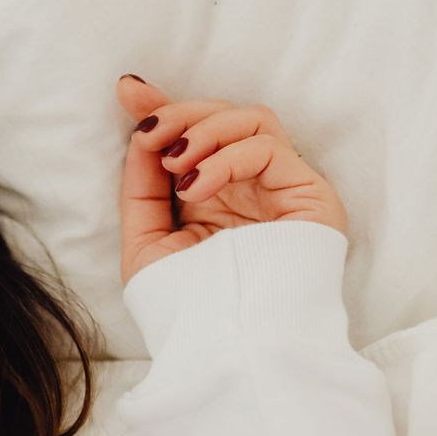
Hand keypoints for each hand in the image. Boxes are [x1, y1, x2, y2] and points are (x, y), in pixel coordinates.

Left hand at [115, 75, 347, 284]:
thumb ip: (141, 186)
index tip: (127, 90)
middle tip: (149, 132)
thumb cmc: (188, 303)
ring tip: (175, 164)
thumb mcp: (146, 240)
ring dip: (202, 130)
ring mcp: (278, 188)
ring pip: (250, 119)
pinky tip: (197, 187)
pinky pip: (268, 147)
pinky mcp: (309, 194)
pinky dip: (226, 157)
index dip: (162, 106)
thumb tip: (140, 132)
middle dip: (178, 112)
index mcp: (209, 195)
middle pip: (220, 117)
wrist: (228, 344)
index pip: (191, 135)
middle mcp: (246, 187)